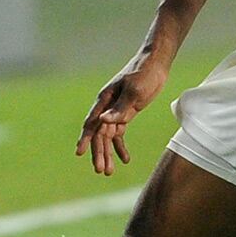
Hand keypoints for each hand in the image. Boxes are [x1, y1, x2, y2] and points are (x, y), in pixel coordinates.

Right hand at [74, 49, 170, 175]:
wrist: (156, 64)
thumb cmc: (144, 73)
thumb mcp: (134, 90)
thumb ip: (120, 108)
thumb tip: (104, 121)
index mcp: (105, 99)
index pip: (92, 122)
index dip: (85, 138)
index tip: (79, 152)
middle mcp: (106, 107)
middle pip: (99, 134)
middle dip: (99, 152)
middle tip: (101, 171)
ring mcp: (115, 111)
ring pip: (108, 137)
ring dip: (108, 153)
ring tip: (108, 172)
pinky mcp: (126, 114)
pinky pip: (119, 134)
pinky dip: (120, 147)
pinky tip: (125, 160)